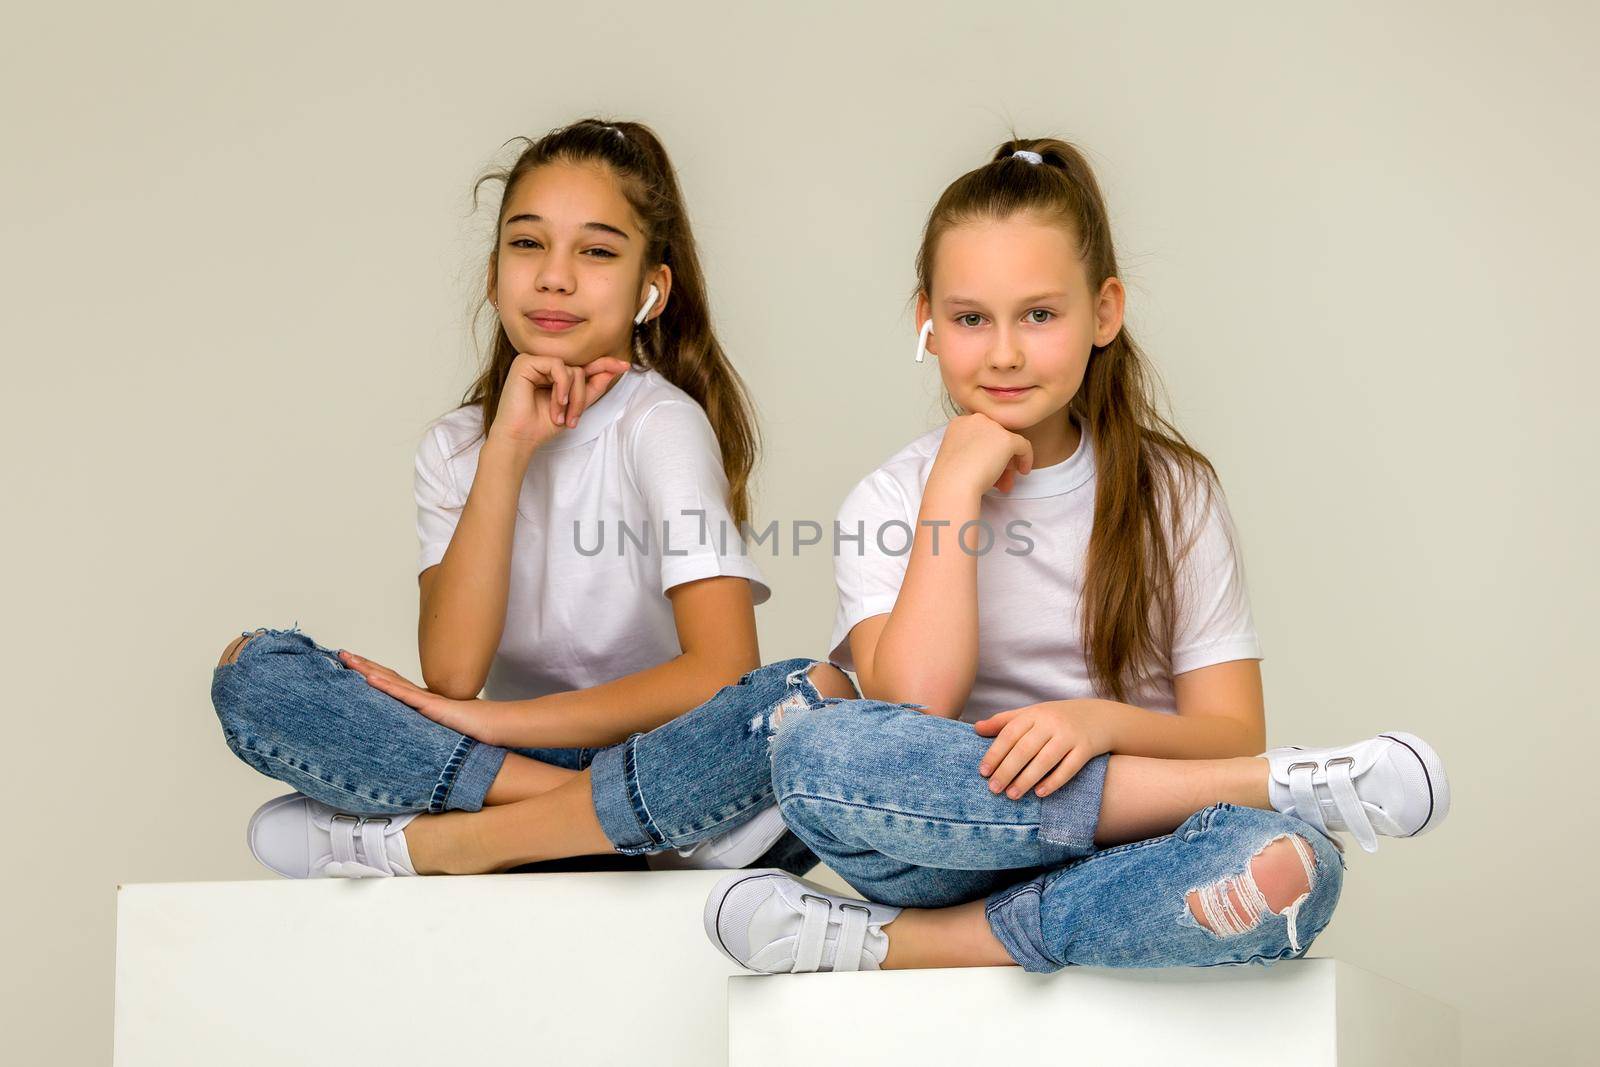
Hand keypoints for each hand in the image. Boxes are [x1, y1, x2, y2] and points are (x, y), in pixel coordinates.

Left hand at [337, 650, 512, 745]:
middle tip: (340, 653)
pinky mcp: (431, 706)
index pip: (390, 682)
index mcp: (420, 700)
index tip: (352, 664)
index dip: (371, 672)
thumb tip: (416, 736)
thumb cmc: (473, 730)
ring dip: (367, 669)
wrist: (495, 727)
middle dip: (362, 664)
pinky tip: (369, 679)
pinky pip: (404, 695)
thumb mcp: (442, 729)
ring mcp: (425, 698)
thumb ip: (428, 728)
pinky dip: (385, 686)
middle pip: (385, 675)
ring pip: (390, 680)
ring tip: (347, 659)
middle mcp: (419, 695)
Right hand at [487, 353, 630, 449]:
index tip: (625, 366)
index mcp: (554, 374)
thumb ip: (592, 389)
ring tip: (561, 415)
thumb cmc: (541, 425)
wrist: (520, 438)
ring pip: (572, 369)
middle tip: (573, 419)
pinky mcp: (525, 362)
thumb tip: (613, 370)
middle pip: (580, 370)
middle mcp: (544, 365)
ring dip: (573, 396)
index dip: (605, 365)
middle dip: (582, 396)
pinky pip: (558, 366)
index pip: (583, 366)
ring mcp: (534, 361)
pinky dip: (562, 386)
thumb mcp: (575, 407)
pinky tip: (556, 402)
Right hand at [928, 412, 1033, 496]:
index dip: (985, 452)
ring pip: (1008, 443)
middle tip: (997, 478)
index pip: (981, 434)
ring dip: (1008, 463)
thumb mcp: (957, 457)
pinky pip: (1023, 446)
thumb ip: (973, 451)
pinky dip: (1025, 459)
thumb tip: (992, 459)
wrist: (954, 485)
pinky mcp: (1006, 439)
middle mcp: (976, 420)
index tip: (985, 468)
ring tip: (1004, 483)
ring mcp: (992, 427)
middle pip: (995, 438)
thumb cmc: (951, 478)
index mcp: (960, 423)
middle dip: (998, 459)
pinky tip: (1022, 471)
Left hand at [973, 699, 1116, 798]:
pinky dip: (1054, 781)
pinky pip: (1069, 767)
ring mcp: (1070, 735)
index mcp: (1034, 713)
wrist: (1100, 717)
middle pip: (1025, 748)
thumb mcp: (1032, 714)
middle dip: (1007, 770)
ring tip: (1012, 795)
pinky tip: (1040, 793)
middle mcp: (1051, 722)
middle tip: (994, 789)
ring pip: (1045, 760)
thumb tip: (975, 728)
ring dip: (1027, 779)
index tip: (983, 772)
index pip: (1010, 733)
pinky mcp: (1086, 748)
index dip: (995, 753)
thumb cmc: (1057, 718)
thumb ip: (1004, 721)